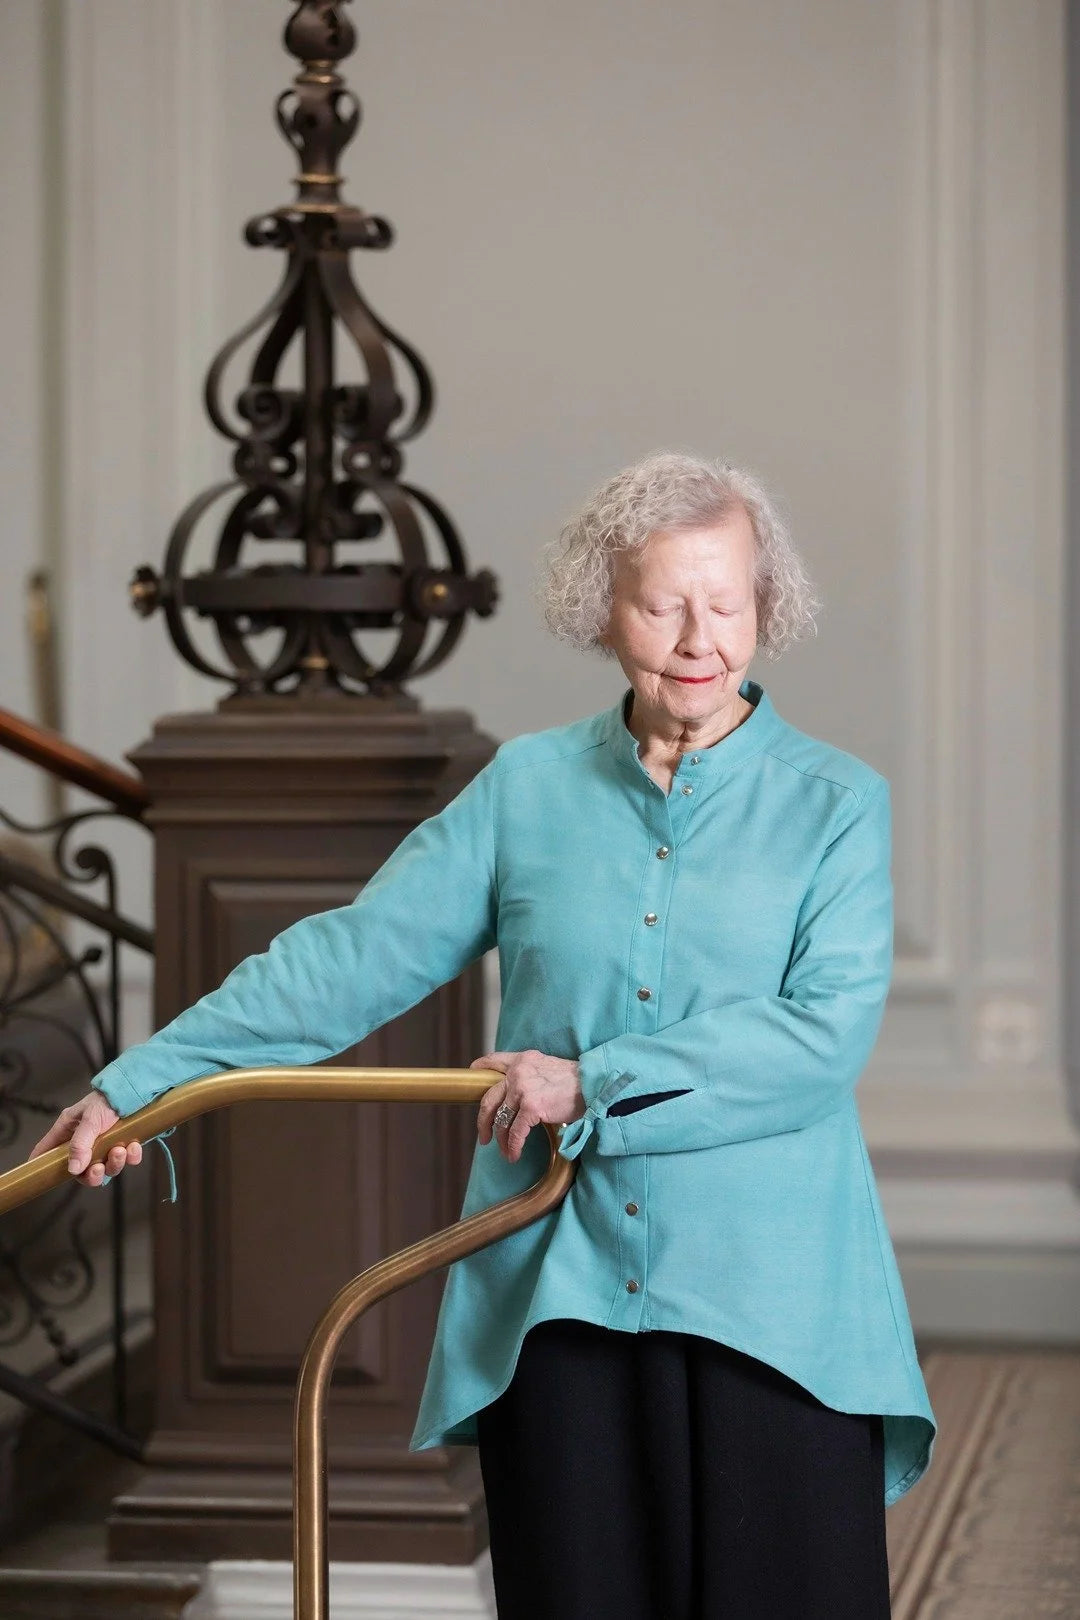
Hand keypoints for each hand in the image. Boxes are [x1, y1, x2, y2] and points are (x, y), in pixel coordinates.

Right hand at [28, 1090, 142, 1187]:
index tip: (40, 1176)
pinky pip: (128, 1160)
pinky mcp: (125, 1144)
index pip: (48, 1150)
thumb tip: (73, 1169)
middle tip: (98, 1168)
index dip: (42, 1164)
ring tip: (119, 1151)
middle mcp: (85, 1141)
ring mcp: (106, 1145)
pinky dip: (131, 1157)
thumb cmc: (108, 1098)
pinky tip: (133, 1146)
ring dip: (114, 1164)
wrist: (136, 1088)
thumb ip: (80, 1143)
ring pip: (106, 1168)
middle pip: (81, 1171)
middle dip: (91, 1174)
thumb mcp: (90, 1119)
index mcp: (69, 1131)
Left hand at [471, 1049, 584, 1163]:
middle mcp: (518, 1072)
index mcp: (523, 1060)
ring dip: (501, 1140)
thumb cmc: (576, 1081)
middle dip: (483, 1121)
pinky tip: (514, 1155)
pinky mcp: (531, 1107)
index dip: (480, 1068)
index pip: (494, 1061)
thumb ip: (529, 1075)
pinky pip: (516, 1133)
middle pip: (489, 1098)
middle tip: (484, 1135)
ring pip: (501, 1120)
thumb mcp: (547, 1068)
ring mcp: (523, 1089)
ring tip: (505, 1151)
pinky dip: (513, 1147)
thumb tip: (516, 1095)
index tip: (472, 1073)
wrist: (593, 1084)